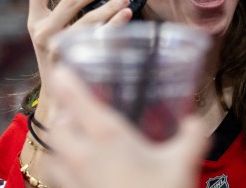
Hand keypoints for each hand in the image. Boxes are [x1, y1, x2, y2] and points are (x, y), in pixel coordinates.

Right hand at [27, 0, 132, 118]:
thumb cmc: (58, 55)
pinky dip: (116, 22)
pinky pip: (101, 36)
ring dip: (110, 6)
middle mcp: (44, 33)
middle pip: (71, 1)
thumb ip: (61, 12)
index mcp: (35, 22)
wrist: (56, 92)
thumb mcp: (49, 32)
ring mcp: (60, 47)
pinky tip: (126, 16)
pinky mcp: (77, 59)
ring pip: (89, 19)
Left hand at [47, 66, 208, 187]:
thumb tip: (195, 122)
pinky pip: (57, 183)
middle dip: (62, 114)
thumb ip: (192, 136)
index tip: (62, 69)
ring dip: (56, 145)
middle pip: (57, 127)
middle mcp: (84, 157)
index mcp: (109, 138)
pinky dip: (59, 172)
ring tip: (70, 141)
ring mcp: (75, 183)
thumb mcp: (184, 163)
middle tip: (76, 110)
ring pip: (50, 156)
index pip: (78, 101)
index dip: (66, 81)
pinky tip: (76, 174)